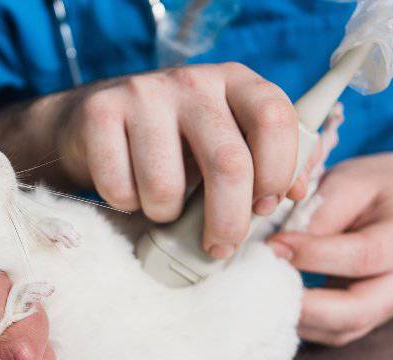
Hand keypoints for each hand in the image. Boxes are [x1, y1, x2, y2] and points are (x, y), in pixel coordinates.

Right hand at [36, 63, 300, 258]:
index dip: (277, 171)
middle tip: (219, 246)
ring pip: (166, 186)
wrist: (94, 121)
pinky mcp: (100, 114)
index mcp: (234, 80)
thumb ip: (266, 162)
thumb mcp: (225, 140)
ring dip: (165, 215)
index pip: (274, 118)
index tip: (264, 206)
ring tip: (162, 205)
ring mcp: (142, 93)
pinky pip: (121, 188)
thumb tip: (298, 192)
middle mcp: (191, 81)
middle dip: (227, 221)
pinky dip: (127, 206)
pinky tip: (129, 191)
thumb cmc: (174, 141)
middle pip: (227, 163)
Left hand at [268, 151, 392, 345]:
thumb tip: (284, 249)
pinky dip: (301, 324)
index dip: (314, 255)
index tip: (274, 246)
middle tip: (262, 286)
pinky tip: (273, 305)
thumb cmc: (376, 188)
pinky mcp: (366, 317)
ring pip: (342, 330)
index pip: (362, 257)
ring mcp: (387, 306)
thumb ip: (322, 214)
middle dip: (304, 305)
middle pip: (356, 311)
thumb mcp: (351, 183)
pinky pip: (333, 333)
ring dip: (297, 319)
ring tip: (262, 298)